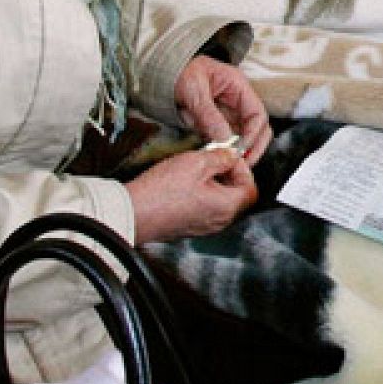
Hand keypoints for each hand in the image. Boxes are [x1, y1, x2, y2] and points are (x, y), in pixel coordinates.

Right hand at [124, 147, 256, 243]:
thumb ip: (221, 157)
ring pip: (221, 202)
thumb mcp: (196, 162)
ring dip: (215, 184)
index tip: (229, 157)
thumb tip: (233, 155)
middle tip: (214, 160)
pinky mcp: (189, 228)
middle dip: (229, 175)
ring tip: (197, 170)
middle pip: (237, 196)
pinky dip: (202, 195)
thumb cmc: (161, 191)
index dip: (243, 169)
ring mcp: (204, 227)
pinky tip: (186, 183)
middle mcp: (219, 222)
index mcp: (227, 207)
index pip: (251, 188)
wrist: (131, 213)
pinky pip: (205, 209)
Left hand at [174, 55, 270, 163]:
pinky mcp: (214, 122)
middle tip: (242, 163)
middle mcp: (237, 101)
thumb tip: (225, 139)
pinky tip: (217, 157)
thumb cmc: (180, 72)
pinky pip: (223, 139)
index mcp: (238, 87)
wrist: (161, 73)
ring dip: (238, 150)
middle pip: (257, 127)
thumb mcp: (195, 92)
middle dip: (253, 146)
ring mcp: (226, 112)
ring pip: (242, 136)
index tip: (242, 149)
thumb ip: (210, 116)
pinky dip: (222, 149)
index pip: (257, 114)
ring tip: (229, 163)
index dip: (254, 134)